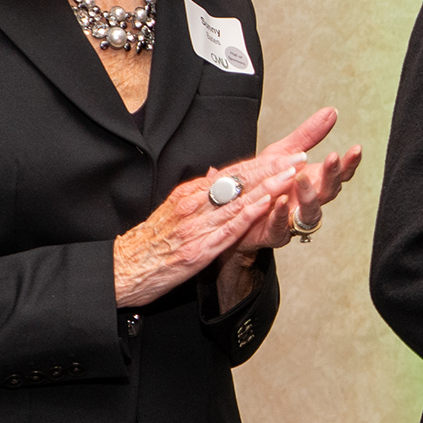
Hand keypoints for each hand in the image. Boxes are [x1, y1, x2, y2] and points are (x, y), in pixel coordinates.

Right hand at [114, 154, 302, 307]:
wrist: (123, 268)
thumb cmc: (152, 241)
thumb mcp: (174, 209)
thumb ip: (198, 194)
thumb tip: (214, 175)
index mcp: (189, 193)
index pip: (232, 172)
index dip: (262, 162)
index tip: (285, 153)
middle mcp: (194, 204)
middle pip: (239, 181)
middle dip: (271, 168)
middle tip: (298, 156)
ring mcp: (197, 226)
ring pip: (238, 201)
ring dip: (268, 187)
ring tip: (291, 174)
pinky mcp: (199, 250)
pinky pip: (229, 229)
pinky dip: (249, 215)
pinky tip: (266, 205)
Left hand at [215, 108, 365, 305]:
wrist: (236, 209)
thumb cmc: (264, 182)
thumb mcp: (284, 151)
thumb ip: (308, 135)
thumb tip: (332, 112)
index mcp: (313, 182)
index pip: (338, 174)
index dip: (349, 163)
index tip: (356, 149)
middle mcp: (308, 202)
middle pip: (329, 192)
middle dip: (332, 176)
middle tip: (332, 158)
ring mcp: (293, 219)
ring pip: (310, 214)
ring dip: (309, 197)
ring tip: (302, 178)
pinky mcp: (273, 233)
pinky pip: (281, 229)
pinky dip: (281, 215)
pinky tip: (279, 200)